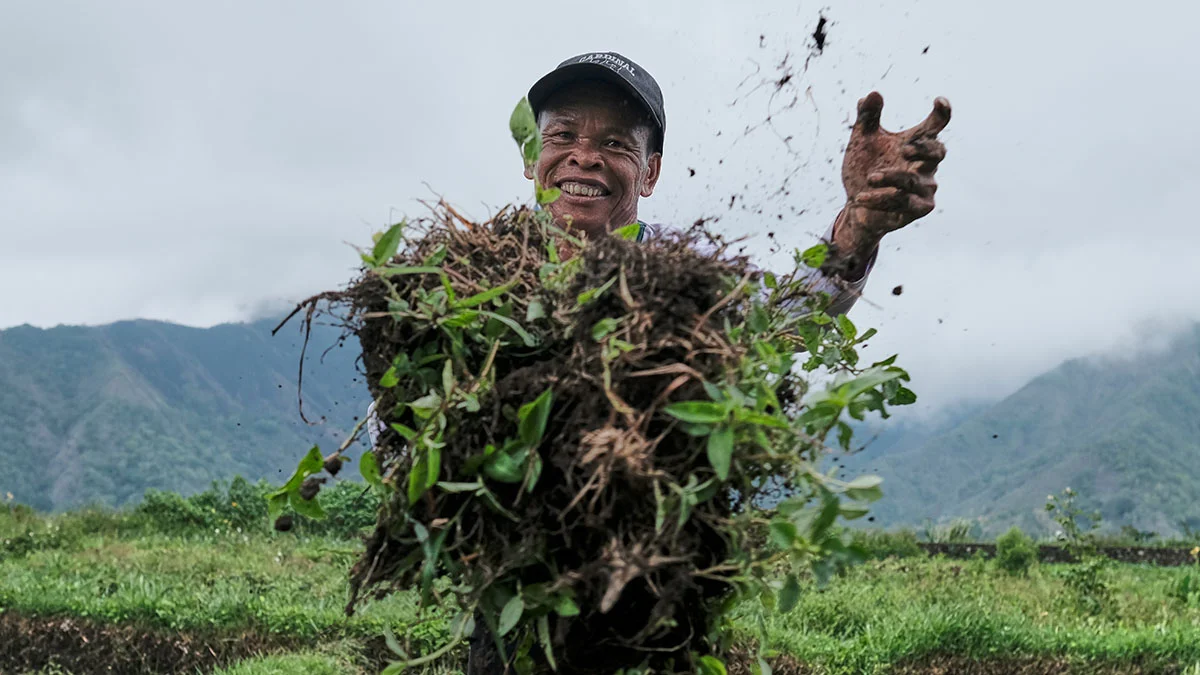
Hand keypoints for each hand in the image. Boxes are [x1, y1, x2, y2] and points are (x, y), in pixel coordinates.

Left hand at [836, 92, 950, 254]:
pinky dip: (879, 199)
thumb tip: (871, 94)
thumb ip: (866, 119)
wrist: (855, 206)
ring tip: (870, 177)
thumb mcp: (860, 142)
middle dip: (923, 149)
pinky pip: (902, 202)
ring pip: (912, 180)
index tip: (939, 101)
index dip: (942, 114)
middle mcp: (925, 166)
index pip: (935, 127)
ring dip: (890, 178)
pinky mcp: (918, 209)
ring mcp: (925, 188)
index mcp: (915, 144)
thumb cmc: (863, 169)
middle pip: (938, 152)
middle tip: (904, 149)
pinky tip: (859, 197)